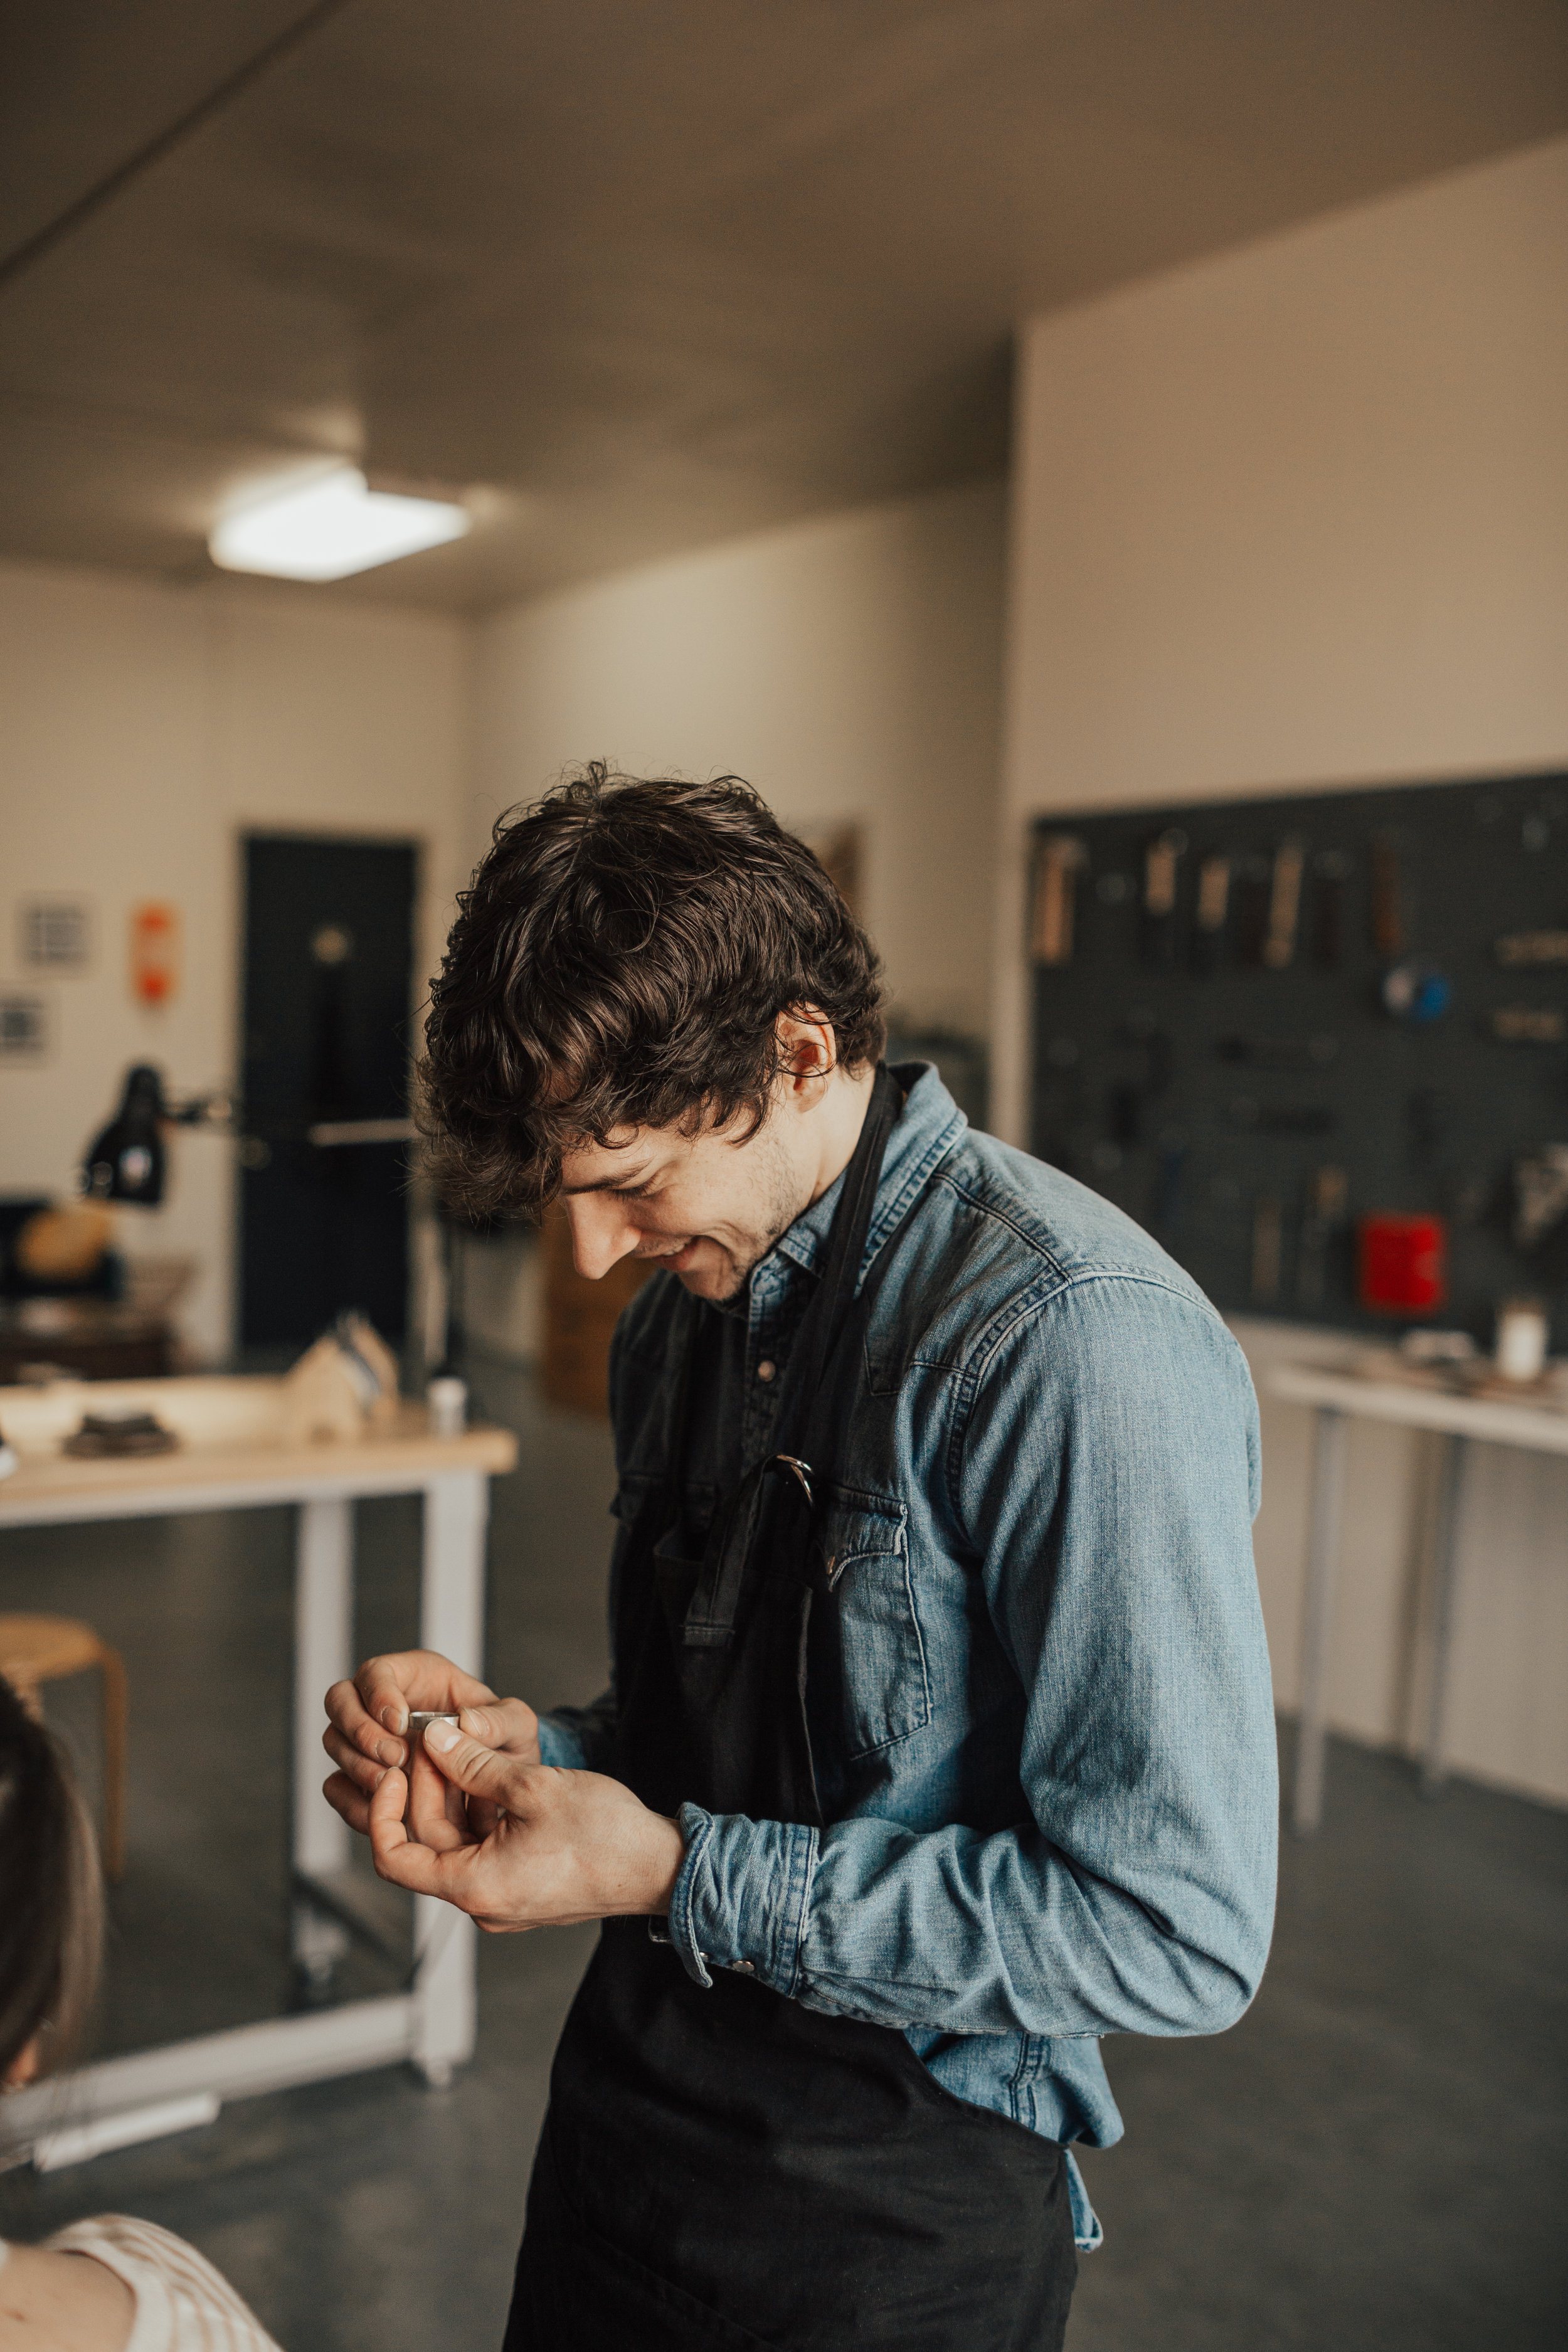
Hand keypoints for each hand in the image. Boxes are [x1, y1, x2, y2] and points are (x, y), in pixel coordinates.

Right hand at [322, 1649, 540, 1839]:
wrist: (499, 1782)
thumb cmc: (504, 1742)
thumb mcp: (516, 1726)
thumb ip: (499, 1720)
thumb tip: (467, 1723)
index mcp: (415, 1676)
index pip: (376, 1671)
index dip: (379, 1694)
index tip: (399, 1722)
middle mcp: (381, 1704)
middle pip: (340, 1701)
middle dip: (360, 1730)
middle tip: (395, 1757)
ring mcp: (367, 1742)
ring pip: (335, 1742)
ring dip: (357, 1765)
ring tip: (392, 1785)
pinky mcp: (363, 1779)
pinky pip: (337, 1786)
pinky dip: (352, 1800)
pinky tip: (381, 1811)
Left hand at [367, 1718, 684, 1931]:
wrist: (660, 1867)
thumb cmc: (606, 1835)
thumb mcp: (533, 1787)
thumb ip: (475, 1765)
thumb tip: (434, 1741)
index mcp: (474, 1887)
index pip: (393, 1857)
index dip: (381, 1811)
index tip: (395, 1769)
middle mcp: (482, 1901)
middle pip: (427, 1842)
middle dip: (425, 1788)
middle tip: (433, 1740)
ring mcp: (502, 1895)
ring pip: (456, 1842)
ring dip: (453, 1796)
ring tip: (460, 1748)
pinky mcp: (522, 1884)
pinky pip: (483, 1847)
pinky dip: (479, 1811)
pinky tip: (490, 1774)